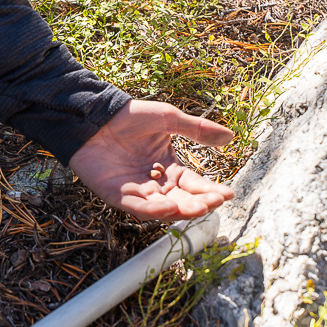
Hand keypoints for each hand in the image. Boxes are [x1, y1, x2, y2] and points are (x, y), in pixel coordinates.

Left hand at [69, 100, 234, 221]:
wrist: (95, 115)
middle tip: (215, 202)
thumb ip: (198, 130)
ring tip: (198, 207)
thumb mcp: (169, 119)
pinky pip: (138, 208)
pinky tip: (169, 209)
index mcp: (170, 168)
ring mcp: (136, 192)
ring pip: (163, 209)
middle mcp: (156, 184)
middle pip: (182, 200)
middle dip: (200, 204)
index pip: (194, 184)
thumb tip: (231, 136)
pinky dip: (153, 210)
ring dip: (181, 210)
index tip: (229, 194)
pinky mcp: (116, 195)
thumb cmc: (131, 116)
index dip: (211, 190)